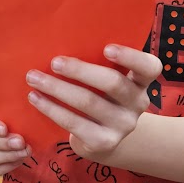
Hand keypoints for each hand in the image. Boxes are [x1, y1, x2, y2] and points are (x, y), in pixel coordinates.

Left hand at [24, 44, 162, 161]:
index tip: (106, 48)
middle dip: (80, 70)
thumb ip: (99, 65)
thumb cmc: (102, 98)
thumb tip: (61, 40)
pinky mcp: (104, 142)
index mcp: (141, 82)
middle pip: (113, 83)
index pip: (149, 67)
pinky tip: (35, 98)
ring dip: (57, 88)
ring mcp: (122, 125)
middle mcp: (138, 103)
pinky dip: (51, 109)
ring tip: (34, 78)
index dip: (130, 57)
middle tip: (54, 62)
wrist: (104, 141)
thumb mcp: (109, 83)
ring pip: (88, 102)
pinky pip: (73, 123)